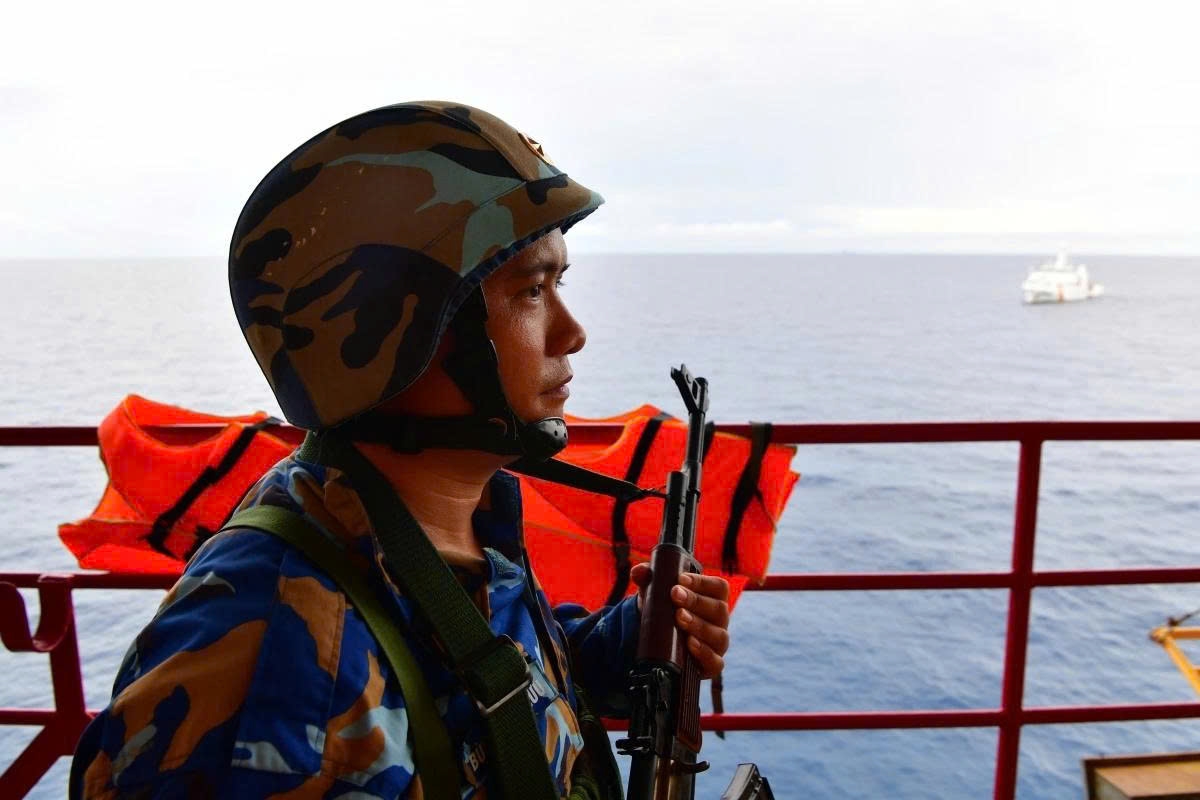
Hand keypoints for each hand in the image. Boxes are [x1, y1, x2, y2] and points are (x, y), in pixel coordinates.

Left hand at [630, 564, 730, 678]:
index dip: (702, 582)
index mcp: (713, 599)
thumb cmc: (666, 612)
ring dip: (699, 625)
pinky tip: (690, 644)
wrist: (662, 643)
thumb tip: (638, 571)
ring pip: (719, 635)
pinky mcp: (712, 664)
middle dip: (696, 601)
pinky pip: (716, 662)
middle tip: (675, 595)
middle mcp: (719, 621)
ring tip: (679, 618)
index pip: (719, 587)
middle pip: (719, 609)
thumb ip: (648, 579)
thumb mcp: (656, 594)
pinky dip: (704, 653)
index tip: (681, 579)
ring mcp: (718, 644)